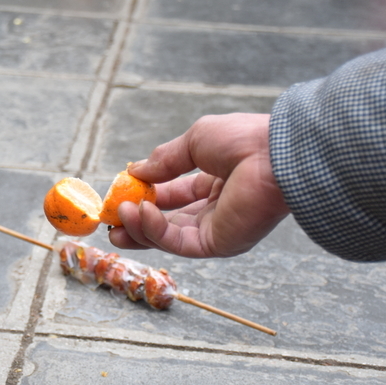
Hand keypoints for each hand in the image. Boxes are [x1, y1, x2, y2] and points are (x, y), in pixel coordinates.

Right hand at [108, 113, 290, 257]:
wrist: (274, 154)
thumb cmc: (244, 140)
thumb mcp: (195, 141)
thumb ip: (165, 160)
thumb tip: (136, 170)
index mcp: (216, 183)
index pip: (174, 195)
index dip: (146, 195)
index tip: (121, 193)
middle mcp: (217, 210)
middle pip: (168, 221)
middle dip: (136, 220)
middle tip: (110, 217)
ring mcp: (217, 229)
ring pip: (167, 236)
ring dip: (139, 226)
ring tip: (118, 213)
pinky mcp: (218, 244)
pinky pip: (177, 242)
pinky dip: (154, 229)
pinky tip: (140, 212)